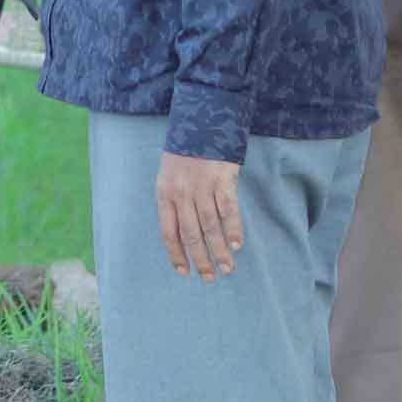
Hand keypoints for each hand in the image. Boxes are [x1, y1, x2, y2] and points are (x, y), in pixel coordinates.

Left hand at [153, 152, 243, 280]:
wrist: (201, 123)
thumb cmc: (183, 155)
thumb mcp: (168, 177)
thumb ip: (173, 203)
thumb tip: (181, 234)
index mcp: (164, 194)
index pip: (169, 232)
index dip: (176, 254)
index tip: (183, 272)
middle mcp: (182, 193)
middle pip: (191, 234)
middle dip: (200, 259)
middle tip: (209, 278)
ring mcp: (202, 187)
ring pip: (210, 227)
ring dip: (219, 250)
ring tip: (227, 269)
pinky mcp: (222, 180)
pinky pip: (228, 210)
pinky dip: (233, 229)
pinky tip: (236, 245)